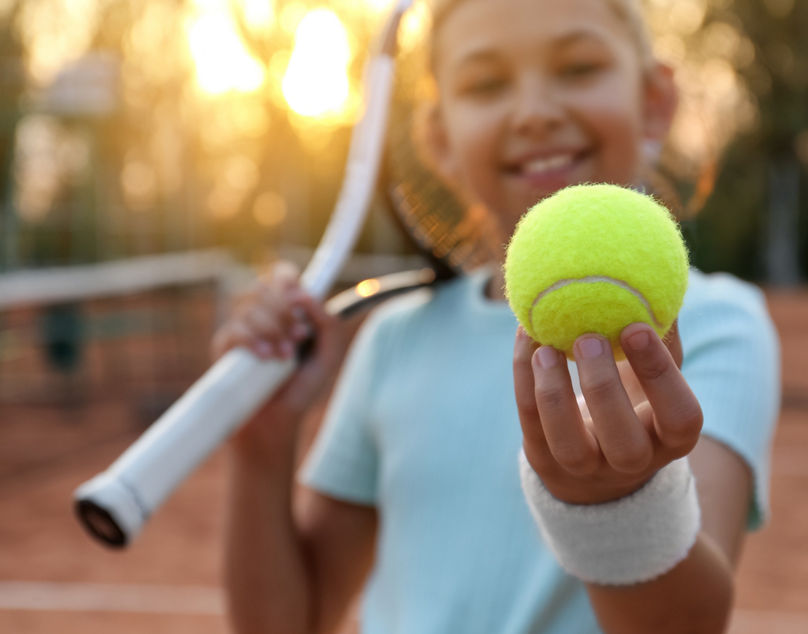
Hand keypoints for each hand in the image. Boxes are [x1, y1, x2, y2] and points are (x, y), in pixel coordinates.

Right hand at [211, 261, 348, 462]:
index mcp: (287, 311)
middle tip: (300, 337)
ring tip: (284, 357)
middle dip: (285, 311)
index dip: (288, 279)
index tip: (300, 298)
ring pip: (249, 307)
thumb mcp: (329, 356)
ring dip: (272, 329)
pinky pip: (233, 329)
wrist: (275, 422)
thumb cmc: (301, 388)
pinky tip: (265, 357)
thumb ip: (329, 324)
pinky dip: (252, 340)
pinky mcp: (224, 346)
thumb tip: (307, 297)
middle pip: (265, 287)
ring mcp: (241, 328)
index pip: (282, 276)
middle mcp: (263, 314)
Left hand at [513, 322, 702, 504]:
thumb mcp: (654, 375)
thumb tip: (656, 278)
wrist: (595, 461)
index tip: (635, 328)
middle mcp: (632, 461)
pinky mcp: (543, 459)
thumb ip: (660, 335)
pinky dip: (524, 379)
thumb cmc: (633, 400)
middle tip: (587, 339)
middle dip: (603, 388)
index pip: (680, 416)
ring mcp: (585, 467)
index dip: (660, 375)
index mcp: (671, 437)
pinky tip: (525, 338)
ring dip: (554, 393)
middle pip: (624, 443)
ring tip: (545, 346)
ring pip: (568, 443)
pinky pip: (531, 422)